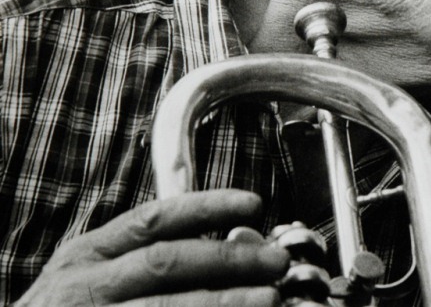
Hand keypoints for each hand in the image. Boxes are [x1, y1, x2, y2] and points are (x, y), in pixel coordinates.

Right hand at [15, 189, 289, 305]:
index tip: (253, 204)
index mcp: (87, 255)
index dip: (208, 206)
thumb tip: (232, 242)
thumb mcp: (92, 276)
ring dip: (224, 303)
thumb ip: (147, 256)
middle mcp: (85, 288)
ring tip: (270, 298)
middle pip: (167, 263)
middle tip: (275, 260)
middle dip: (229, 259)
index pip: (155, 218)